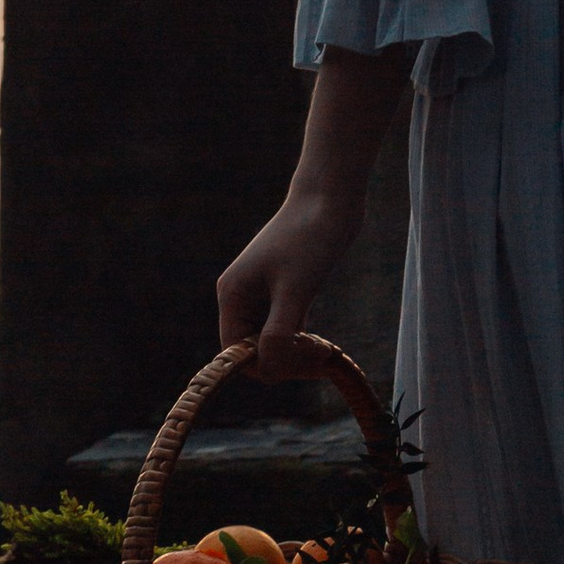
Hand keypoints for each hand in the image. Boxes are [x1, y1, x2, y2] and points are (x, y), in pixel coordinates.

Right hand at [216, 42, 408, 377]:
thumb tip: (267, 368)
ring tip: (325, 350)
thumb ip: (279, 332)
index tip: (306, 362)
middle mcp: (240, 296)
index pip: (238, 354)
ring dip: (294, 354)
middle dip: (284, 361)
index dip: (269, 366)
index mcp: (232, 295)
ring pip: (269, 343)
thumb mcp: (297, 289)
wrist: (332, 195)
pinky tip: (322, 343)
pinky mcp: (282, 289)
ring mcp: (260, 293)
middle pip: (254, 352)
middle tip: (322, 356)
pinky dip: (300, 342)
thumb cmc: (311, 238)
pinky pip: (283, 330)